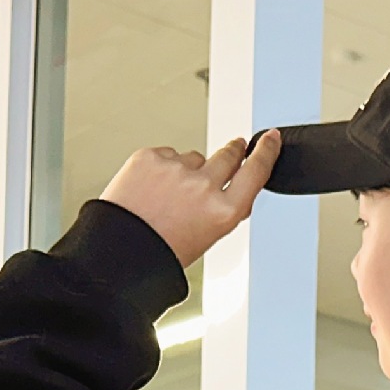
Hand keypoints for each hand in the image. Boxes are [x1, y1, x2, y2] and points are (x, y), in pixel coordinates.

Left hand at [99, 131, 280, 267]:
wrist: (118, 250)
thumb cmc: (161, 250)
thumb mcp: (208, 237)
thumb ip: (225, 210)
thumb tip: (237, 190)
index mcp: (223, 212)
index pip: (255, 172)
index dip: (266, 152)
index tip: (271, 139)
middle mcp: (203, 187)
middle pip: (228, 155)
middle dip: (233, 151)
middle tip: (235, 148)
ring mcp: (176, 169)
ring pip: (194, 158)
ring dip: (190, 169)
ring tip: (172, 194)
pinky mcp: (151, 156)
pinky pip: (167, 155)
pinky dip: (163, 168)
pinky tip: (154, 188)